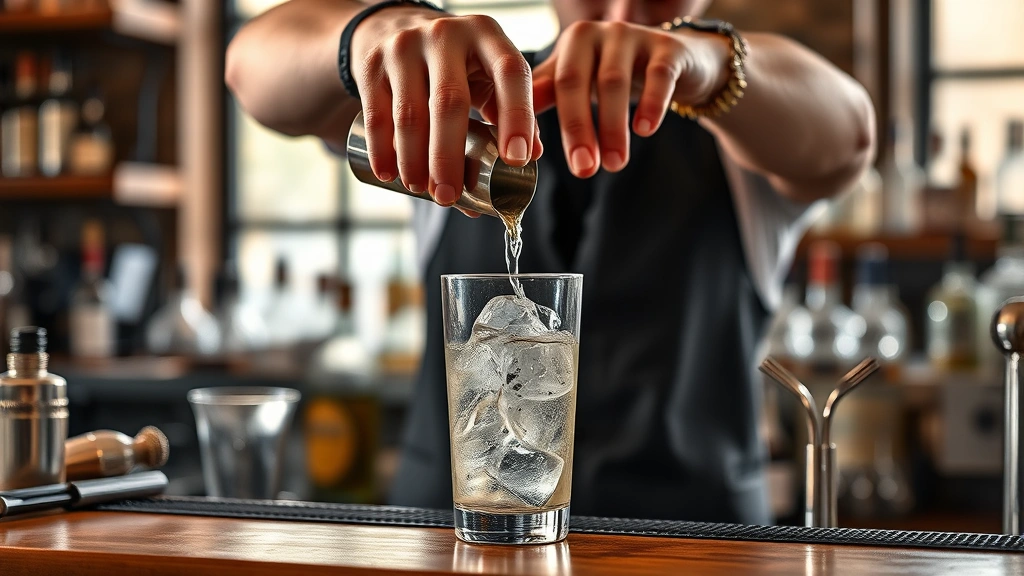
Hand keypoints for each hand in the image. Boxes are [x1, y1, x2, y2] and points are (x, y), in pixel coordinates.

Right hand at [350, 7, 541, 213]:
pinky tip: (388, 173)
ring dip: (414, 159)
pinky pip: (376, 112)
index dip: (517, 117)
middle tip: (450, 197)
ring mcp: (405, 45)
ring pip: (410, 112)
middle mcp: (447, 34)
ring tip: (421, 189)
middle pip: (450, 102)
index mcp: (488, 35)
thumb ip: (512, 109)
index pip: (510, 73)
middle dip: (450, 157)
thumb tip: (533, 156)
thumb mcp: (490, 72)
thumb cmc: (458, 63)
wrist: (399, 27)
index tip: (516, 160)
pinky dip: (382, 149)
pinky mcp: (373, 62)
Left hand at [532, 21, 729, 176]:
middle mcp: (596, 34)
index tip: (529, 160)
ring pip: (613, 82)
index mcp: (570, 45)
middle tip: (581, 170)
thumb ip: (548, 96)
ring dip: (612, 127)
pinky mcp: (667, 47)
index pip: (546, 86)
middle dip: (576, 130)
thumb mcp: (581, 83)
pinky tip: (645, 130)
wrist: (677, 62)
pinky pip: (658, 75)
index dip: (535, 122)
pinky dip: (651, 103)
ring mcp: (632, 36)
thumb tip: (513, 131)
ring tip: (615, 164)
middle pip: (575, 83)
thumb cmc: (618, 77)